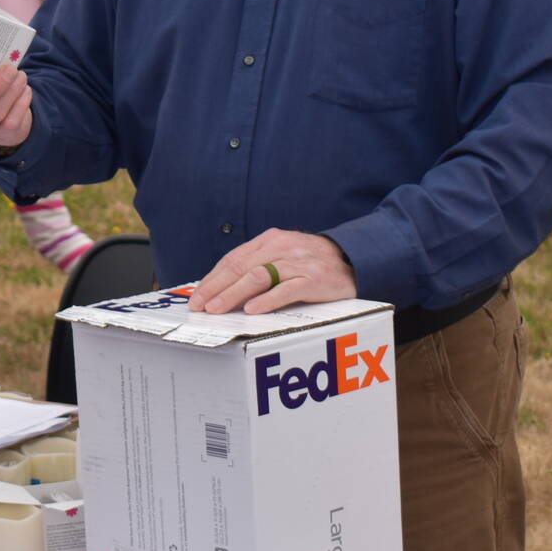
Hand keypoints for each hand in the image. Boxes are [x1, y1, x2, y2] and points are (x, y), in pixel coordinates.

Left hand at [189, 229, 356, 314]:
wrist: (354, 259)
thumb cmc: (312, 262)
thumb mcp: (283, 255)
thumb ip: (258, 265)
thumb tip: (223, 288)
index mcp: (269, 240)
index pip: (233, 259)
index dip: (213, 279)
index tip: (197, 297)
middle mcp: (281, 247)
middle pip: (241, 267)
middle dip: (216, 288)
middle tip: (200, 306)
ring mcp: (298, 262)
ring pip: (259, 277)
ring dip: (234, 294)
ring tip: (217, 309)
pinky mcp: (313, 279)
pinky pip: (287, 290)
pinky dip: (267, 300)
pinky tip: (252, 310)